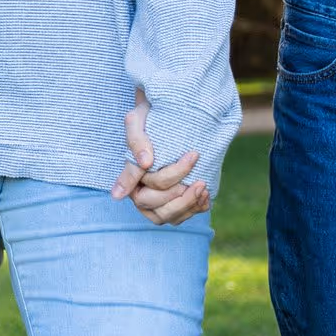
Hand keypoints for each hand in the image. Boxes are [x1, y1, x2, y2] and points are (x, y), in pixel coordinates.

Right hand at [110, 87, 209, 225]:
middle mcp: (140, 193)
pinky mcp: (173, 202)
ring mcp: (157, 201)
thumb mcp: (137, 121)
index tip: (192, 156)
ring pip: (170, 217)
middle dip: (180, 196)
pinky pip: (183, 216)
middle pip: (156, 207)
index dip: (171, 177)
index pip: (144, 188)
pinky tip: (205, 194)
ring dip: (189, 204)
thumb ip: (136, 140)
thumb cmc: (148, 118)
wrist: (165, 118)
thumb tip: (145, 163)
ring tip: (203, 186)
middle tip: (199, 178)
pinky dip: (196, 208)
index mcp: (130, 177)